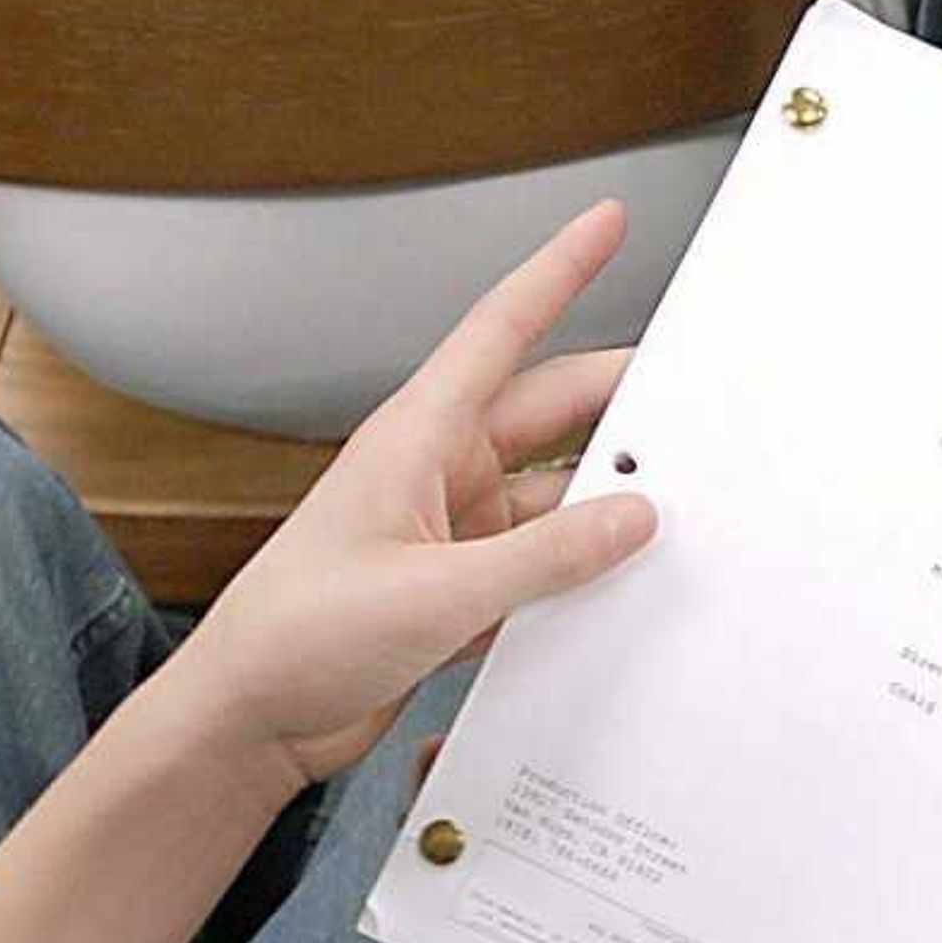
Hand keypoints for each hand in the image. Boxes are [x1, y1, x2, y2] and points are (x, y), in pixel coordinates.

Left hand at [167, 202, 660, 784]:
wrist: (249, 720)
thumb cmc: (295, 636)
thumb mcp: (435, 593)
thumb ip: (545, 556)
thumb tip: (631, 517)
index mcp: (416, 438)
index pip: (502, 329)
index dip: (558, 270)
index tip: (606, 223)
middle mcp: (438, 473)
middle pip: (551, 413)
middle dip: (620, 403)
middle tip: (692, 403)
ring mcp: (451, 532)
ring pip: (554, 496)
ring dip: (602, 506)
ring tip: (670, 514)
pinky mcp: (458, 589)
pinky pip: (541, 562)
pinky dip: (580, 571)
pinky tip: (616, 586)